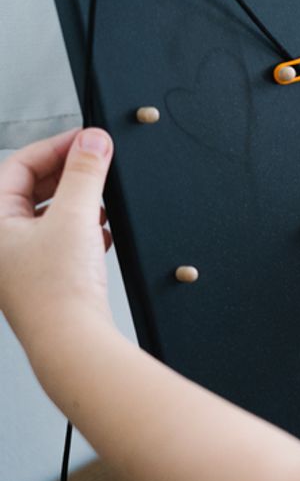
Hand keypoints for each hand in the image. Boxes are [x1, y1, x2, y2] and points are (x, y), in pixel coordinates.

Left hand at [0, 127, 115, 347]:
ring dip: (77, 200)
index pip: (17, 164)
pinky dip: (82, 227)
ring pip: (45, 213)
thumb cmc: (56, 292)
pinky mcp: (41, 276)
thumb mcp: (76, 216)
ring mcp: (17, 260)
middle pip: (30, 187)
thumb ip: (86, 173)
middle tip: (98, 160)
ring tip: (101, 196)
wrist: (71, 342)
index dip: (56, 146)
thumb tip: (93, 141)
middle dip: (67, 173)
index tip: (87, 138)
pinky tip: (101, 231)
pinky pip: (59, 238)